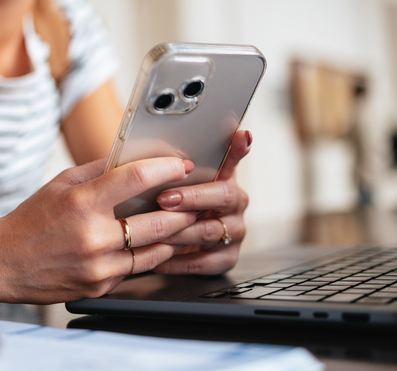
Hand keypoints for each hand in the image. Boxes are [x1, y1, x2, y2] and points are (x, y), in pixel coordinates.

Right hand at [0, 157, 196, 303]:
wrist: (1, 262)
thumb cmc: (31, 219)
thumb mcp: (62, 183)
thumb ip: (101, 170)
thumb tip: (137, 157)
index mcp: (82, 203)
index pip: (137, 178)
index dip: (166, 168)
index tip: (182, 164)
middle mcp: (93, 236)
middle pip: (159, 221)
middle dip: (185, 208)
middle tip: (197, 197)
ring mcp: (98, 265)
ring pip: (156, 249)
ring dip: (176, 234)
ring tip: (187, 220)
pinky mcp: (101, 285)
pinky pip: (138, 268)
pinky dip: (152, 254)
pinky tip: (159, 243)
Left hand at [153, 130, 252, 274]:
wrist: (179, 242)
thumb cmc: (174, 204)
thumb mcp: (171, 181)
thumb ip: (174, 162)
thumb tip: (170, 136)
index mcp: (226, 178)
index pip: (235, 158)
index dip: (238, 148)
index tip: (241, 135)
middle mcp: (236, 203)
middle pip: (223, 197)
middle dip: (192, 198)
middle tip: (164, 198)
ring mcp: (235, 231)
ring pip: (209, 231)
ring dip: (180, 232)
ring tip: (155, 230)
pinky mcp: (227, 258)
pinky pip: (204, 262)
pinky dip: (179, 261)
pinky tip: (160, 258)